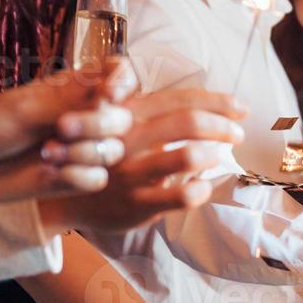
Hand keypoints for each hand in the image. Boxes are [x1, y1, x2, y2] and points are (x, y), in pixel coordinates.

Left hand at [0, 59, 138, 203]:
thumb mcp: (24, 108)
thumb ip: (70, 101)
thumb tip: (111, 93)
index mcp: (73, 89)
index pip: (119, 74)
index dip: (124, 81)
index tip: (109, 93)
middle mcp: (82, 116)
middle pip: (123, 117)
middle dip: (98, 124)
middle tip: (63, 127)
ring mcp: (79, 149)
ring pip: (112, 151)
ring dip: (83, 152)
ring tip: (48, 152)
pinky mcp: (71, 179)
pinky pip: (96, 179)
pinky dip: (75, 176)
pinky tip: (49, 172)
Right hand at [39, 89, 248, 232]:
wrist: (61, 195)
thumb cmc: (98, 153)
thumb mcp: (112, 122)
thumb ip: (148, 112)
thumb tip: (198, 105)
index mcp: (127, 112)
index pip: (180, 99)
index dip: (217, 102)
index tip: (240, 107)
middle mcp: (129, 137)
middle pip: (189, 122)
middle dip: (223, 126)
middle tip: (238, 133)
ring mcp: (132, 172)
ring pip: (188, 157)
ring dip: (213, 155)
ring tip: (216, 157)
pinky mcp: (136, 203)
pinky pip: (183, 195)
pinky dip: (202, 188)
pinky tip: (202, 187)